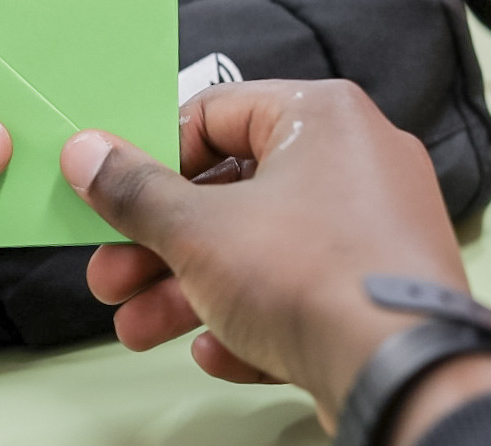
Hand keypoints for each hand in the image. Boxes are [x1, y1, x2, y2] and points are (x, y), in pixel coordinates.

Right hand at [59, 79, 469, 430]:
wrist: (405, 376)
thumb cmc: (309, 276)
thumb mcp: (195, 229)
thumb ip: (133, 190)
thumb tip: (84, 152)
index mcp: (317, 117)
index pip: (210, 115)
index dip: (150, 157)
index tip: (111, 195)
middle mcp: (351, 161)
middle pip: (226, 193)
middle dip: (156, 245)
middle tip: (111, 276)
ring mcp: (370, 228)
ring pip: (255, 249)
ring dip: (186, 289)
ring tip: (137, 328)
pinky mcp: (376, 289)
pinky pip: (297, 289)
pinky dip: (249, 314)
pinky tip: (216, 349)